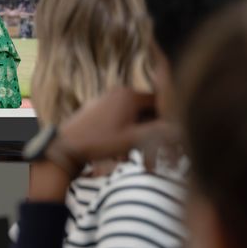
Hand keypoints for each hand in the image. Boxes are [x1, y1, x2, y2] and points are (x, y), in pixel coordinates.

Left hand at [58, 87, 180, 170]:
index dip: (169, 119)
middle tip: (154, 152)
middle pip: (147, 109)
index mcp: (129, 95)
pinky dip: (125, 133)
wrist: (64, 147)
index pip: (161, 101)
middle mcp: (119, 92)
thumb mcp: (133, 140)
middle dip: (152, 131)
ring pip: (134, 116)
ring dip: (138, 135)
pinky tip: (121, 153)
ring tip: (132, 155)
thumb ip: (160, 133)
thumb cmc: (98, 143)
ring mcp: (107, 99)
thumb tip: (183, 129)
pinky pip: (120, 119)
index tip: (171, 137)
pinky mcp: (98, 109)